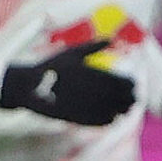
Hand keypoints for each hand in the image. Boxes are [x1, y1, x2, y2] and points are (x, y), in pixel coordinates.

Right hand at [0, 38, 135, 125]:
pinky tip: (111, 118)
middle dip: (129, 98)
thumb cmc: (50, 66)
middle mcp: (92, 91)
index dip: (130, 85)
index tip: (133, 85)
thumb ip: (94, 46)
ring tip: (125, 109)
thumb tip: (112, 39)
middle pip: (122, 98)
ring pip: (115, 112)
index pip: (123, 82)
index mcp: (94, 74)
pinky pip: (101, 121)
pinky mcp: (79, 118)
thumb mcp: (72, 53)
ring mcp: (86, 105)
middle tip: (133, 99)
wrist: (29, 86)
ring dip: (121, 110)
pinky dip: (108, 119)